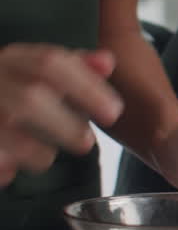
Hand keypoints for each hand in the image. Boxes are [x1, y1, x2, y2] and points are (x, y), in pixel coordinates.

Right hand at [0, 44, 122, 186]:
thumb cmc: (13, 92)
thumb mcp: (41, 74)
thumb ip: (76, 68)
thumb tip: (107, 61)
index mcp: (12, 60)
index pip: (51, 63)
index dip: (87, 88)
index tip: (114, 112)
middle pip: (30, 99)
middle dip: (67, 125)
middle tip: (87, 142)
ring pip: (10, 132)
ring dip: (39, 152)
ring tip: (46, 155)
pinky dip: (7, 168)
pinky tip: (12, 169)